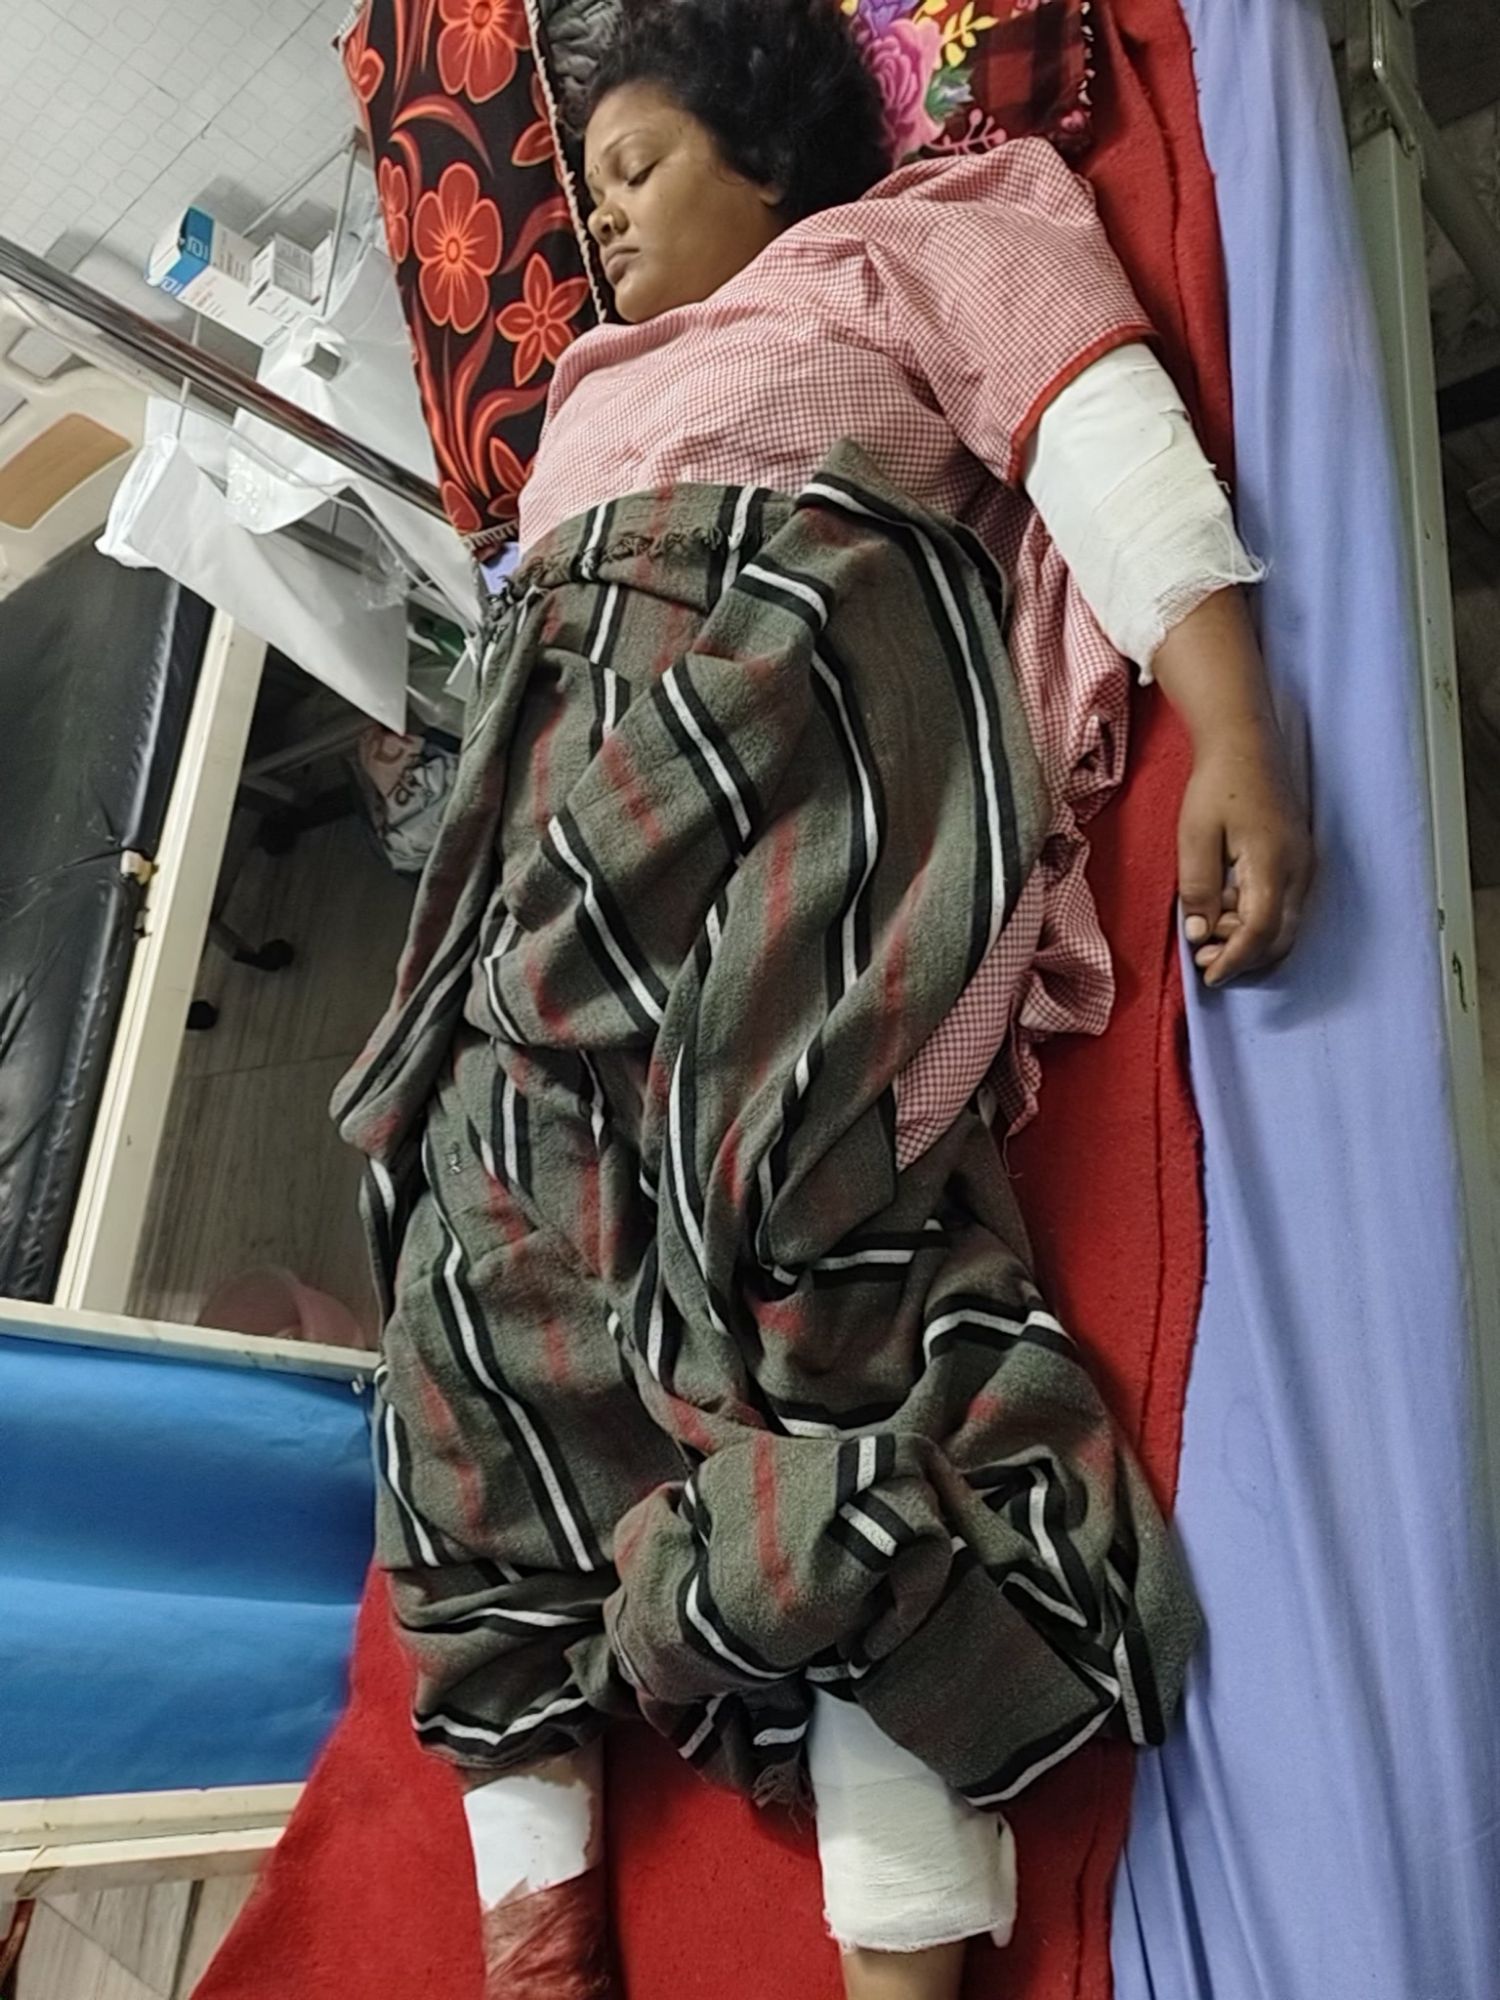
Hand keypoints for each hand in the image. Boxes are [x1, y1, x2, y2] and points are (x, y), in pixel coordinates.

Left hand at [1177, 723, 1313, 985]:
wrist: (1245, 743)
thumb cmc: (1219, 784)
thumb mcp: (1195, 837)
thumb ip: (1199, 888)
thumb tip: (1200, 933)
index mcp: (1274, 863)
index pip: (1260, 932)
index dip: (1235, 960)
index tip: (1209, 976)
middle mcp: (1299, 869)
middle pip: (1279, 937)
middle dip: (1243, 957)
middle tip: (1204, 960)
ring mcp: (1304, 865)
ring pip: (1284, 925)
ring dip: (1249, 939)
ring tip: (1208, 931)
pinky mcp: (1299, 860)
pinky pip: (1285, 906)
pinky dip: (1258, 920)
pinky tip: (1227, 909)